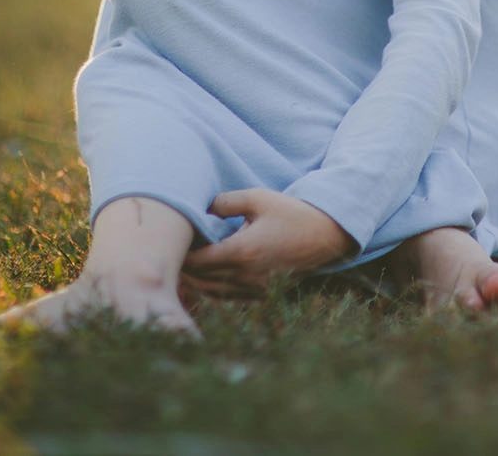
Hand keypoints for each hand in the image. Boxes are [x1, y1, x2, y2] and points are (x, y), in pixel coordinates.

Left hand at [181, 188, 356, 298]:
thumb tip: (201, 208)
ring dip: (195, 284)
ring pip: (212, 294)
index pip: (197, 262)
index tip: (172, 246)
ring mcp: (254, 288)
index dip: (181, 256)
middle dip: (184, 271)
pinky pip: (228, 299)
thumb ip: (226, 201)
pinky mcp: (262, 293)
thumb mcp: (259, 198)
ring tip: (184, 270)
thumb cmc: (292, 213)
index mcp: (241, 251)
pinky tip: (206, 280)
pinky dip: (213, 292)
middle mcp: (245, 275)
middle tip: (171, 258)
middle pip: (200, 281)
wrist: (326, 235)